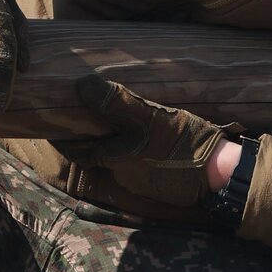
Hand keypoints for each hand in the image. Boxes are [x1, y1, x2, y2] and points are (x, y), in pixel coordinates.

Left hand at [64, 77, 234, 209]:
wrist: (219, 176)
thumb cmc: (185, 144)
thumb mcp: (152, 117)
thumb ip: (118, 102)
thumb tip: (83, 86)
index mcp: (116, 158)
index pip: (77, 150)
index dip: (63, 139)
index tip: (52, 125)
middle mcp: (123, 174)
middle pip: (96, 157)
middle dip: (88, 141)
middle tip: (82, 120)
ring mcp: (141, 183)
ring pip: (118, 163)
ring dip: (114, 148)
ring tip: (115, 126)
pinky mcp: (159, 185)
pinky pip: (139, 169)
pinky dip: (135, 156)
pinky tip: (144, 142)